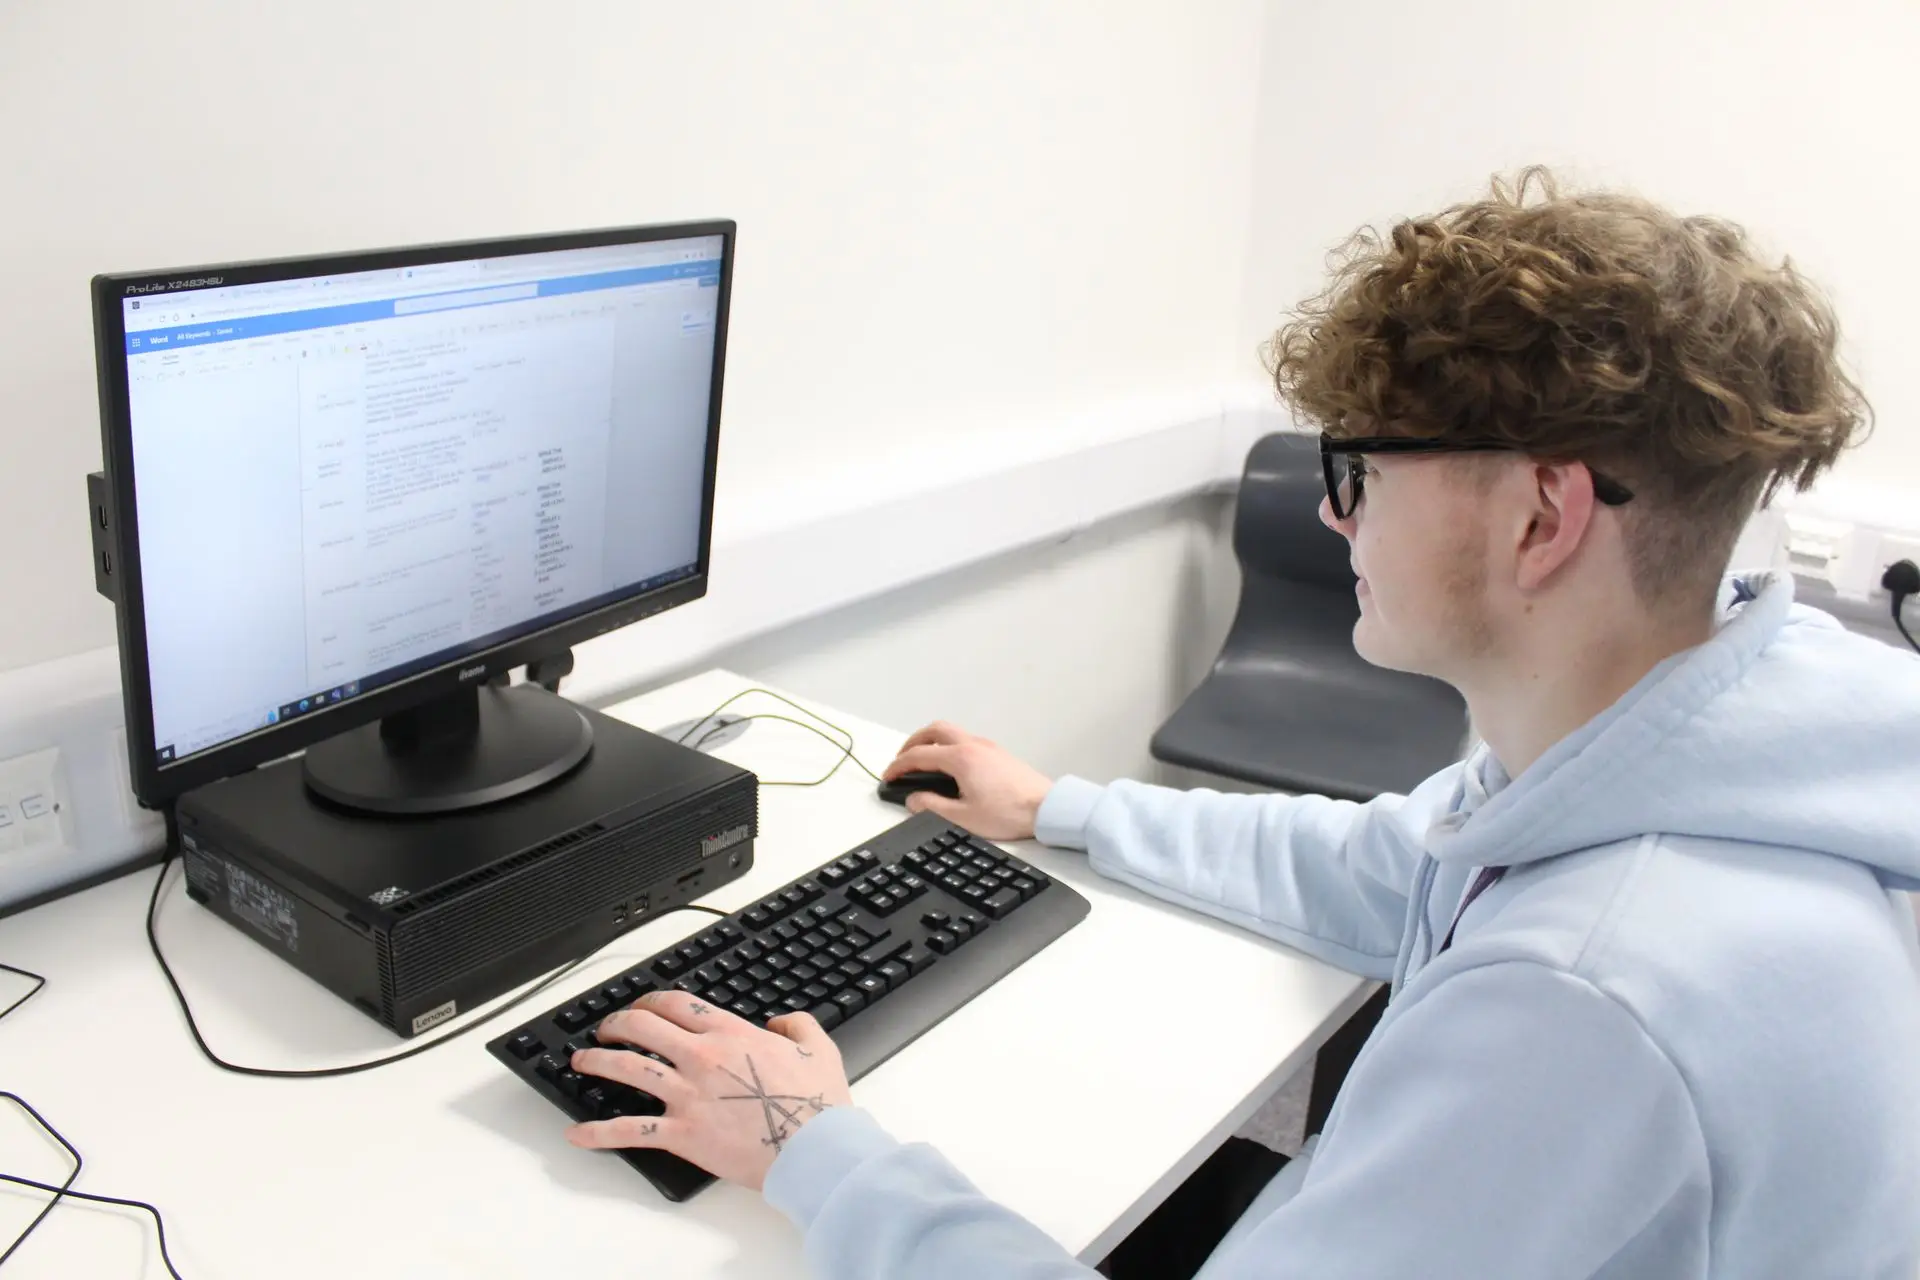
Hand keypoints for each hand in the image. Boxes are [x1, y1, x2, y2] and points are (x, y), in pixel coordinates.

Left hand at [565, 991, 853, 1190]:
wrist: (815, 1150)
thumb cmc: (817, 1104)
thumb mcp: (819, 1047)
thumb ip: (796, 1024)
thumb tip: (780, 1020)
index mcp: (731, 1034)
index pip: (676, 1003)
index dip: (650, 1000)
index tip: (641, 1006)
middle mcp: (702, 1057)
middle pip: (642, 1026)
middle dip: (616, 1023)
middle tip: (606, 1029)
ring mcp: (687, 1095)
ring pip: (627, 1067)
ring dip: (597, 1061)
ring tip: (580, 1062)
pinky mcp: (682, 1134)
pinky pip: (630, 1130)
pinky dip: (598, 1132)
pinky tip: (577, 1133)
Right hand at [883, 721, 1053, 839]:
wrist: (1047, 808)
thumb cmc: (1009, 813)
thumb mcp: (962, 817)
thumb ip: (931, 806)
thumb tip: (913, 799)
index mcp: (960, 759)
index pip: (919, 756)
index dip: (898, 766)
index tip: (888, 776)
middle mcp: (973, 746)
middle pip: (934, 731)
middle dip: (912, 743)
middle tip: (902, 761)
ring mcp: (988, 747)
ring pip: (951, 732)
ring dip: (931, 741)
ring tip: (922, 761)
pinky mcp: (998, 753)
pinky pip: (965, 740)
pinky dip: (948, 746)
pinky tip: (949, 766)